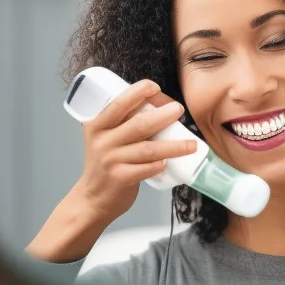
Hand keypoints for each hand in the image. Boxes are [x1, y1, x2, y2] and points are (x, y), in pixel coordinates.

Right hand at [76, 79, 196, 222]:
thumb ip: (124, 123)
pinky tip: (170, 163)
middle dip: (163, 115)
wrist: (92, 197)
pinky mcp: (121, 178)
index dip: (138, 92)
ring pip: (149, 149)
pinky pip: (146, 169)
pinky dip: (160, 165)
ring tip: (192, 143)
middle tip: (179, 109)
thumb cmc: (106, 163)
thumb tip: (158, 107)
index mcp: (98, 125)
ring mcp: (111, 160)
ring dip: (174, 145)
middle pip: (138, 124)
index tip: (155, 87)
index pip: (119, 103)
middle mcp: (103, 141)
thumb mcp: (106, 138)